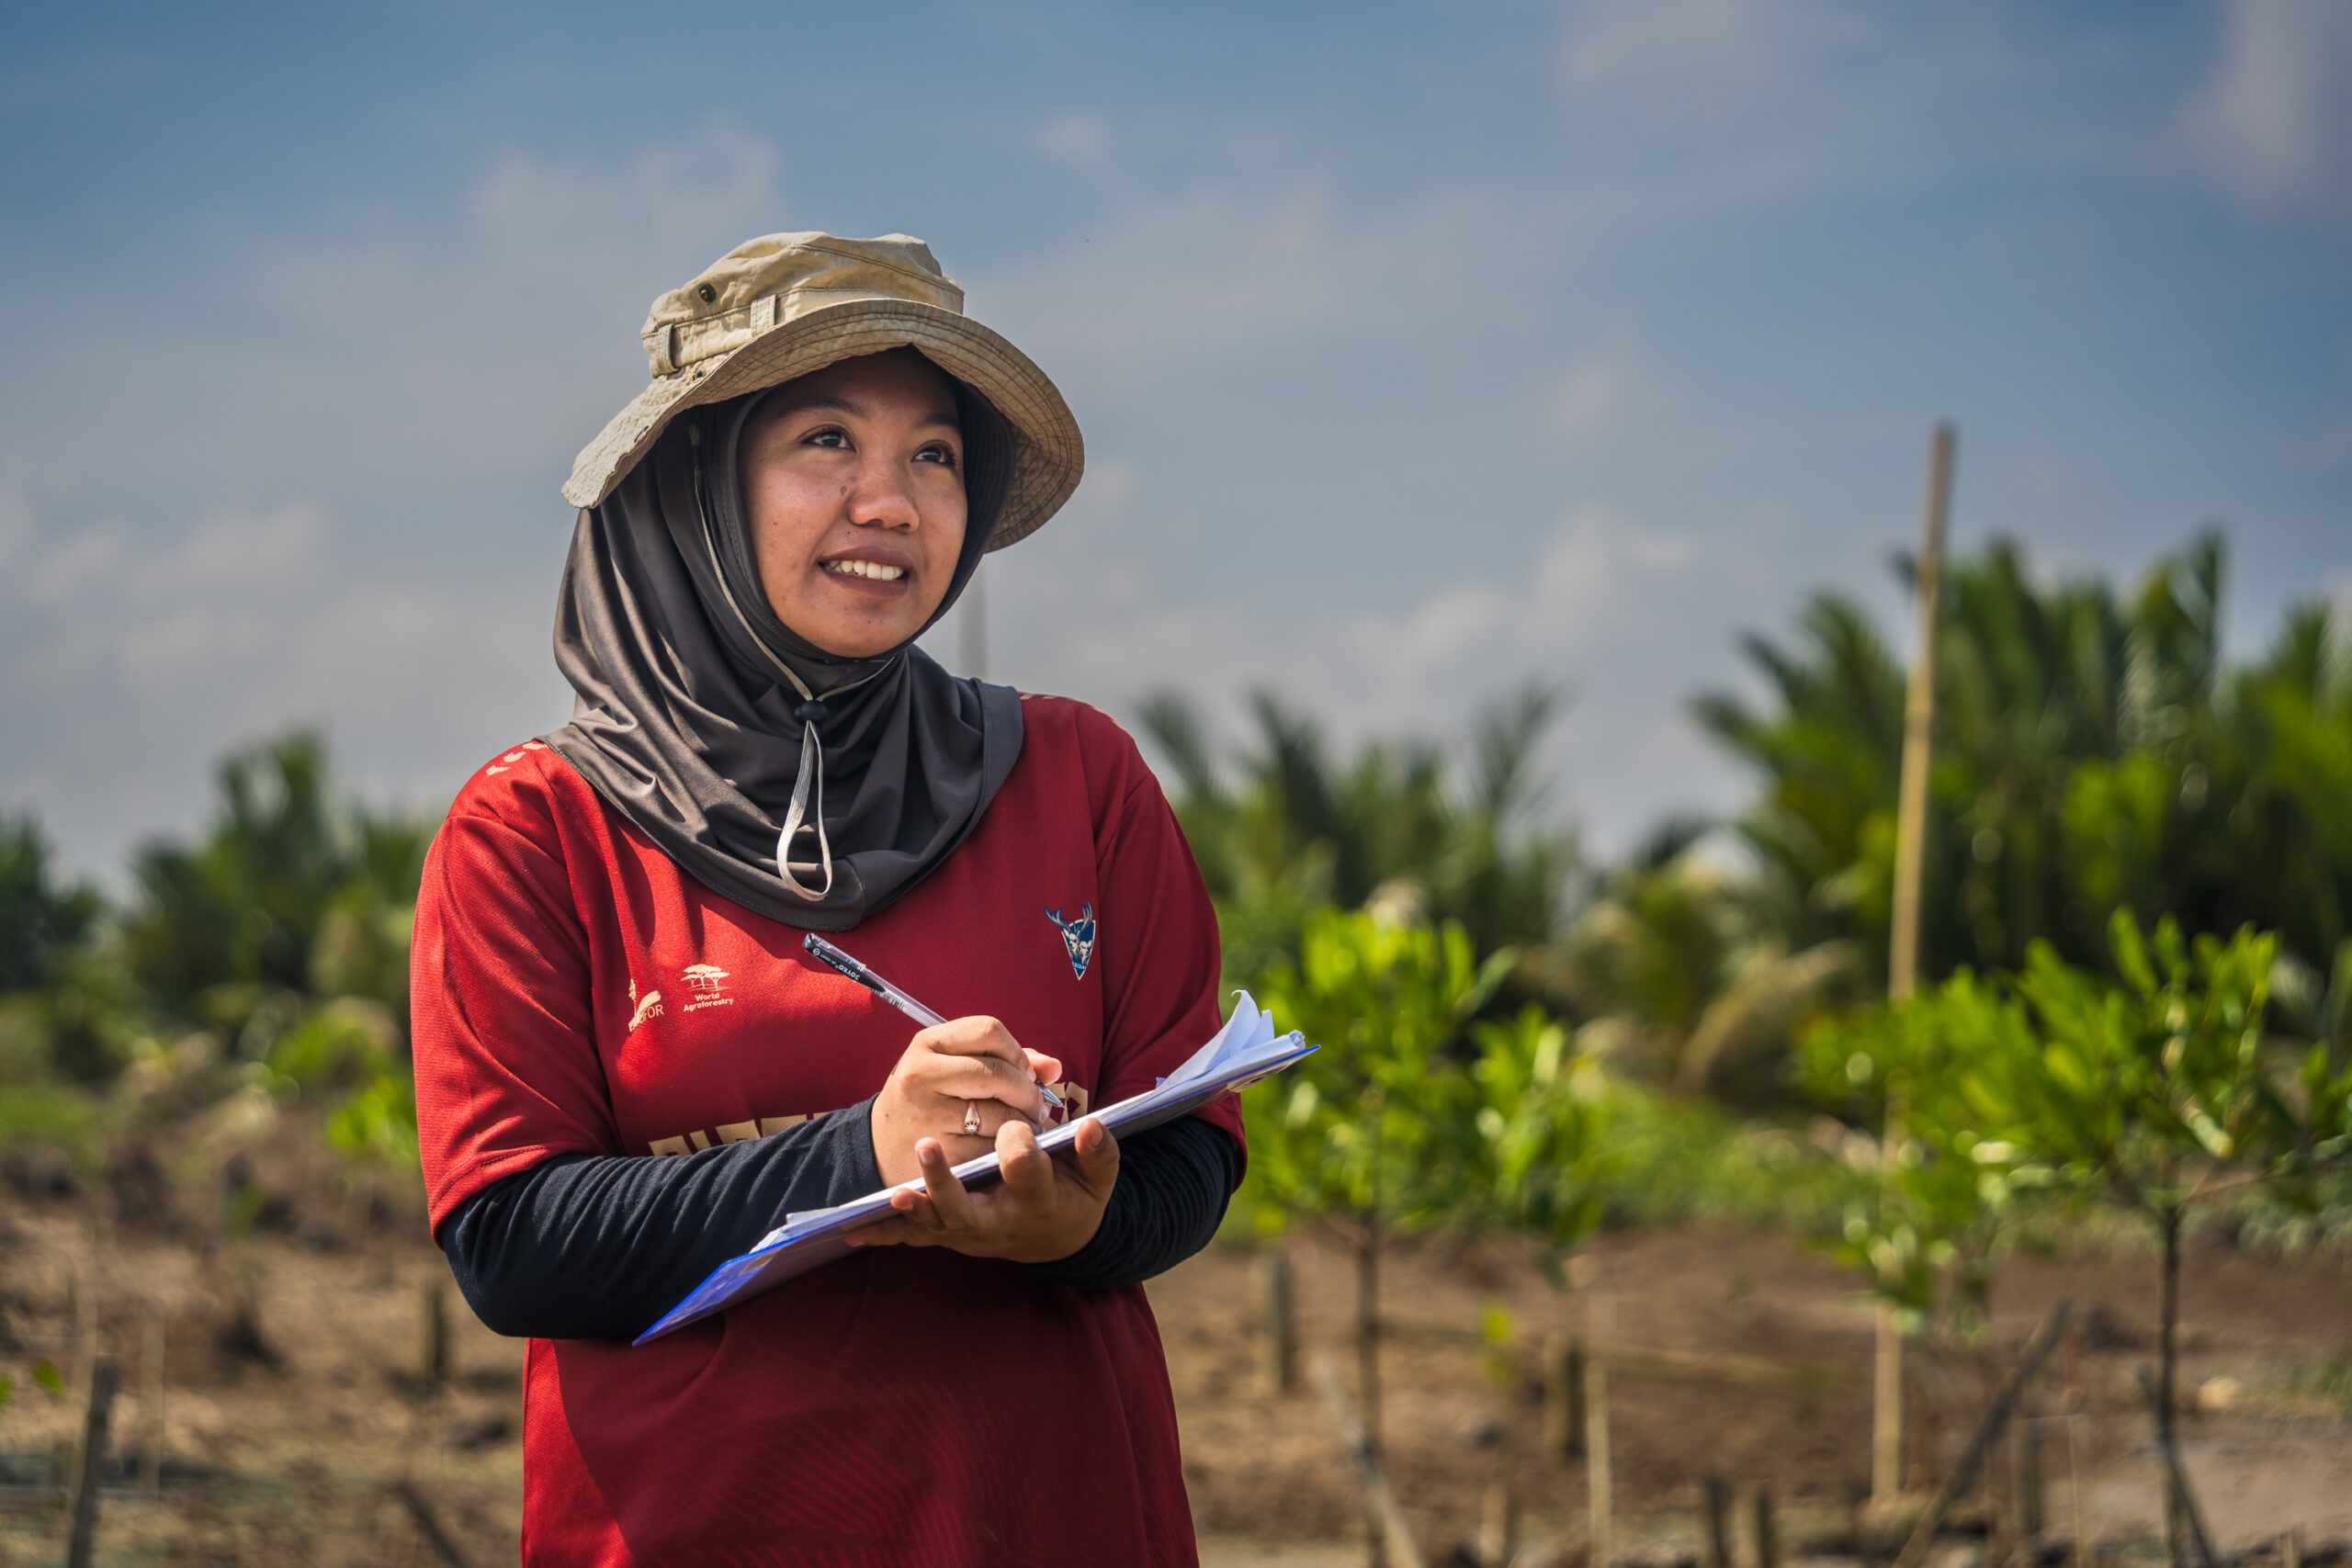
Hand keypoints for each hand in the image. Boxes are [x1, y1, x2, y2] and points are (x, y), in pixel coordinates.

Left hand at [844, 1115, 1118, 1263]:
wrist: (1058, 1237)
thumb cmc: (1076, 1194)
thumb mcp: (1098, 1177)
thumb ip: (1099, 1151)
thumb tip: (1094, 1124)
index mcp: (1038, 1200)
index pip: (1025, 1169)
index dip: (1021, 1145)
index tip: (1022, 1123)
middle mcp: (999, 1221)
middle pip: (967, 1209)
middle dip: (944, 1183)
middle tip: (927, 1145)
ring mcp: (970, 1232)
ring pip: (937, 1224)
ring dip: (914, 1208)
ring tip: (894, 1191)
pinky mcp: (949, 1234)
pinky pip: (914, 1237)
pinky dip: (885, 1234)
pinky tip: (854, 1231)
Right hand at [868, 1015, 1061, 1186]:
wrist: (880, 1146)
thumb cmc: (929, 1099)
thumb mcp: (952, 1068)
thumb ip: (1006, 1060)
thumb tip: (1054, 1067)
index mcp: (927, 1044)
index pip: (989, 1030)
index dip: (1017, 1052)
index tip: (1025, 1072)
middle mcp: (921, 1075)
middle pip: (998, 1072)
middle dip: (1028, 1092)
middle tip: (1037, 1106)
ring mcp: (927, 1115)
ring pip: (999, 1114)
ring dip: (1024, 1123)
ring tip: (1025, 1127)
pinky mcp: (938, 1153)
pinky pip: (991, 1147)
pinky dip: (1007, 1150)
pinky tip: (1005, 1149)